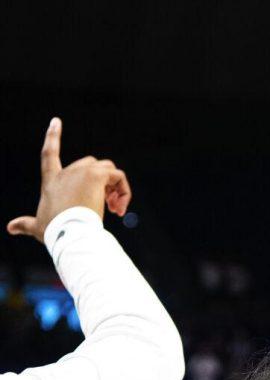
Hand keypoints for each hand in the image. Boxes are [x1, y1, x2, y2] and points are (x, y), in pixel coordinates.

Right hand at [7, 118, 131, 241]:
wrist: (68, 233)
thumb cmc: (54, 231)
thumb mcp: (37, 226)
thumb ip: (25, 224)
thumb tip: (9, 228)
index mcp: (51, 180)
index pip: (49, 153)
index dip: (52, 136)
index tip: (56, 122)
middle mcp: (66, 172)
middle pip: (90, 164)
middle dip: (102, 183)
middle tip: (109, 206)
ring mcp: (81, 171)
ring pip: (107, 169)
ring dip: (115, 187)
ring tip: (116, 209)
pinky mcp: (96, 175)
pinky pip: (118, 176)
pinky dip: (124, 191)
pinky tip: (120, 210)